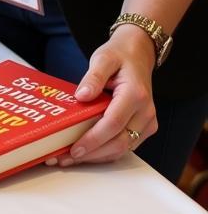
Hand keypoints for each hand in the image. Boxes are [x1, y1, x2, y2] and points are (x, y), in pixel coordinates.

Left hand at [48, 25, 157, 167]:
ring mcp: (147, 123)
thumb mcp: (103, 58)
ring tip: (69, 158)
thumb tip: (81, 96)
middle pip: (119, 142)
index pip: (113, 123)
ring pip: (122, 149)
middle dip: (91, 154)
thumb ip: (93, 78)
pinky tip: (85, 153)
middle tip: (65, 157)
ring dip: (96, 157)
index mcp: (136, 95)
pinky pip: (124, 145)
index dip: (93, 139)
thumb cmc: (119, 56)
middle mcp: (145, 113)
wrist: (138, 55)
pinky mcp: (143, 129)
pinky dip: (105, 152)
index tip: (74, 147)